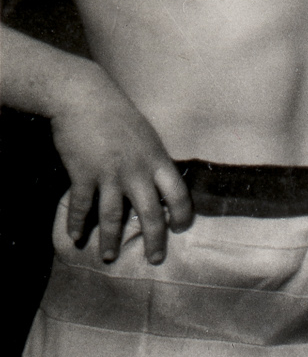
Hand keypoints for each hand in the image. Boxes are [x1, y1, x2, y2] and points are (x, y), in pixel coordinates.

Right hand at [51, 72, 190, 264]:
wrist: (85, 97)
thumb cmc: (118, 114)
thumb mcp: (147, 136)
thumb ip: (153, 161)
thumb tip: (160, 182)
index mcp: (157, 161)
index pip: (180, 195)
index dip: (183, 215)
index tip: (180, 229)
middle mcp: (137, 172)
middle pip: (152, 214)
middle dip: (155, 240)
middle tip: (155, 260)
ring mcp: (110, 175)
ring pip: (113, 217)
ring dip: (110, 240)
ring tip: (108, 257)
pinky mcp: (83, 174)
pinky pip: (82, 206)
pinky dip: (76, 223)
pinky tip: (75, 237)